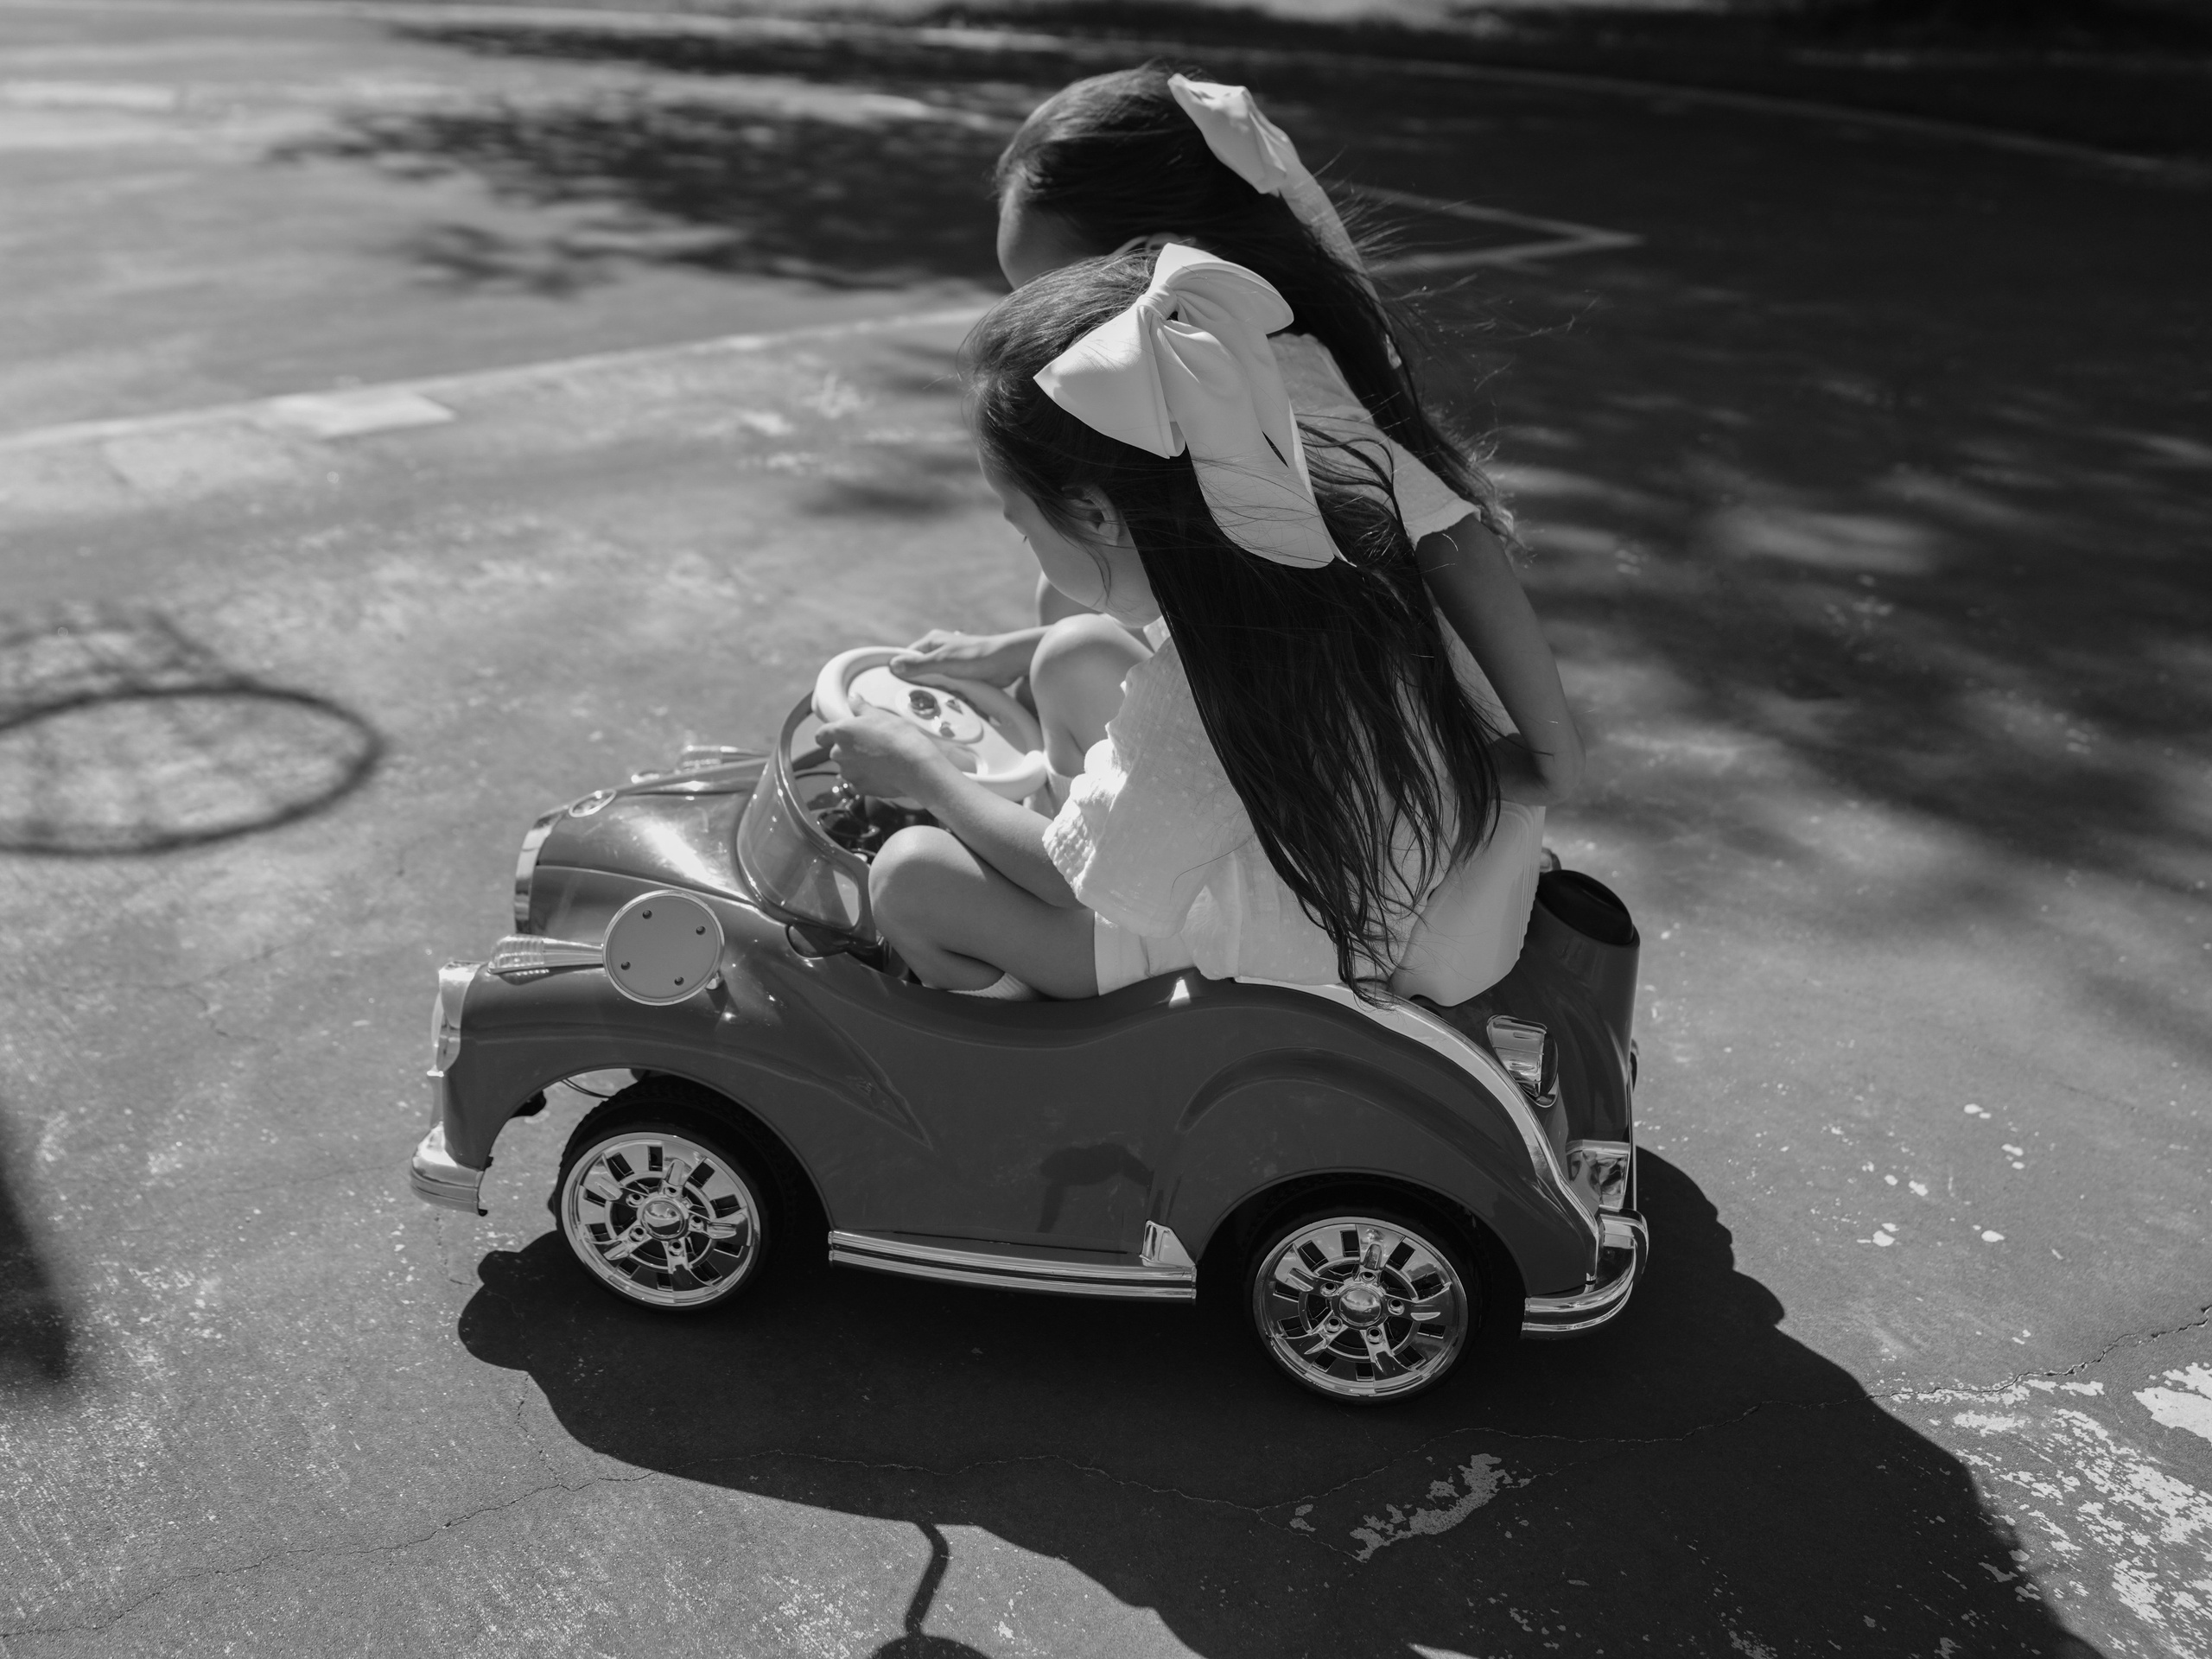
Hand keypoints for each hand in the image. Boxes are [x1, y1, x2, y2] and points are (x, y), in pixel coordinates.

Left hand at [817, 705, 955, 801]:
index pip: (821, 735)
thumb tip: (852, 697)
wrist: (914, 765)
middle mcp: (839, 754)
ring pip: (848, 768)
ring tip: (879, 760)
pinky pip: (859, 782)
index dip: (828, 735)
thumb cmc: (897, 736)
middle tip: (870, 745)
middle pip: (837, 752)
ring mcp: (849, 774)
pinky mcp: (860, 789)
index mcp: (841, 732)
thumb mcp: (879, 714)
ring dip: (858, 765)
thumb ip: (860, 707)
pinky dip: (868, 779)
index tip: (837, 735)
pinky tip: (883, 773)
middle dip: (849, 750)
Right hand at [891, 628, 1039, 691]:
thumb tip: (893, 665)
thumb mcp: (942, 661)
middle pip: (921, 673)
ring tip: (940, 699)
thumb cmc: (976, 656)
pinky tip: (953, 700)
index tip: (895, 686)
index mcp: (932, 642)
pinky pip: (950, 689)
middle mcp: (940, 651)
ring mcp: (952, 664)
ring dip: (939, 692)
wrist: (1007, 663)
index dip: (901, 671)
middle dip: (923, 686)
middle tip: (921, 698)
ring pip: (936, 683)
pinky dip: (951, 695)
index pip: (907, 657)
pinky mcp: (963, 676)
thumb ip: (918, 665)